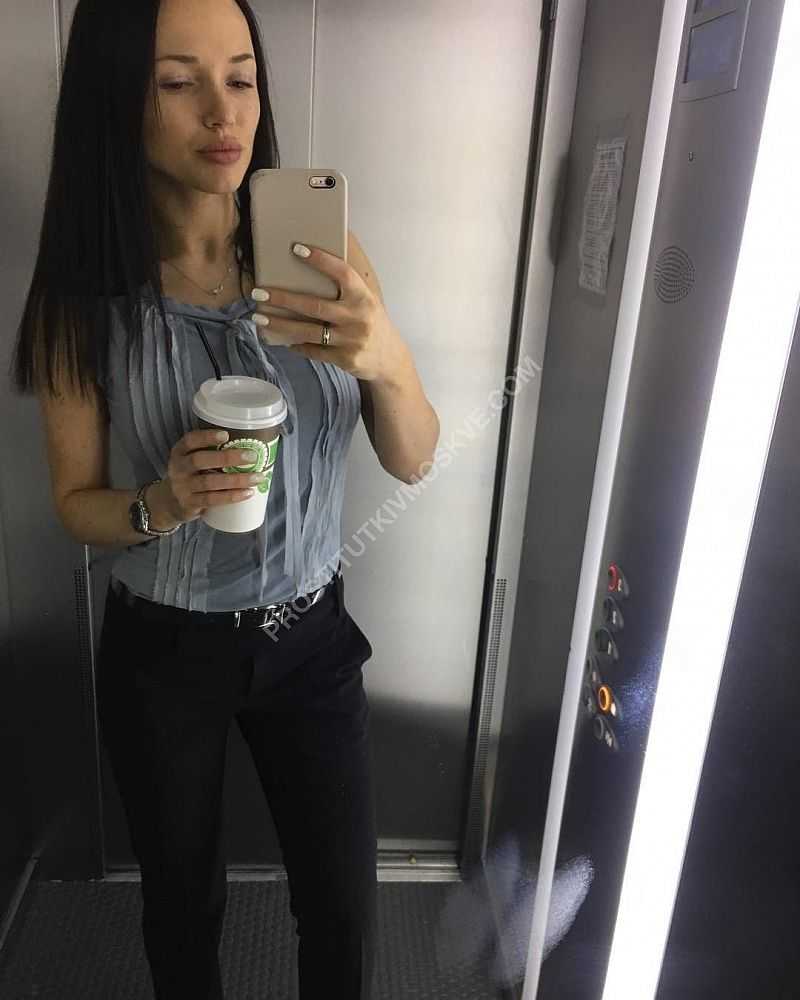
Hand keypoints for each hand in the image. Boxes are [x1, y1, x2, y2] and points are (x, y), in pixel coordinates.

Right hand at [159, 429, 268, 523]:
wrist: (170, 502)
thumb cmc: (191, 475)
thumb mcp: (191, 460)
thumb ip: (211, 452)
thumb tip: (251, 444)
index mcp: (180, 452)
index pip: (190, 441)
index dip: (207, 437)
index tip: (226, 435)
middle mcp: (178, 468)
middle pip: (200, 460)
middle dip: (227, 458)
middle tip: (251, 456)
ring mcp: (182, 487)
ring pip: (209, 482)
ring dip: (236, 480)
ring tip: (257, 477)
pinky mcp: (189, 504)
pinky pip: (212, 499)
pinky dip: (231, 496)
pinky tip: (248, 493)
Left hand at [249, 242, 408, 382]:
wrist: (389, 359)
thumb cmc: (370, 323)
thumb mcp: (366, 302)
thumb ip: (345, 291)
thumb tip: (308, 271)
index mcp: (363, 297)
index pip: (342, 272)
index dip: (321, 260)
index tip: (296, 249)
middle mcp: (357, 317)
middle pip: (314, 305)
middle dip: (283, 298)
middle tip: (258, 292)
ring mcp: (351, 340)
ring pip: (308, 331)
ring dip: (280, 324)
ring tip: (259, 317)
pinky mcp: (345, 359)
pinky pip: (314, 350)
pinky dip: (296, 344)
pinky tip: (282, 338)